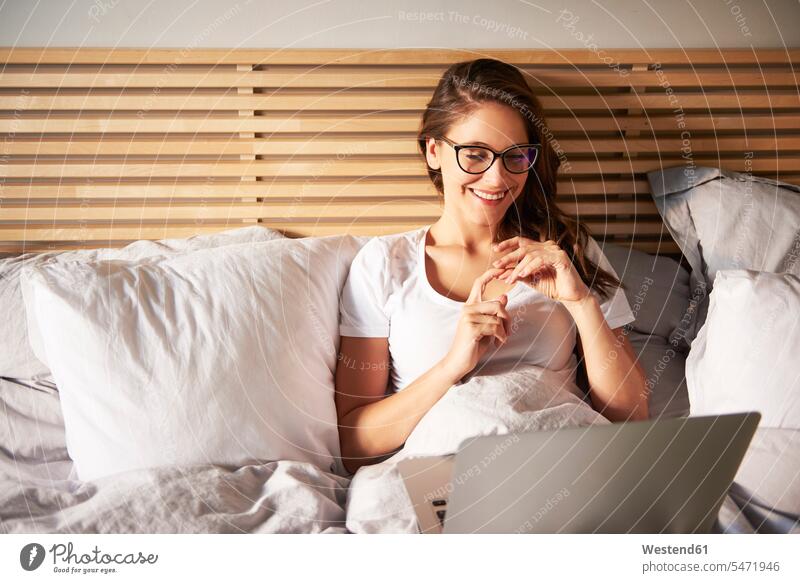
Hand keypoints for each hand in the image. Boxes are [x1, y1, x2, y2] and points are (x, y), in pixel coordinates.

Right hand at [441, 268, 510, 382]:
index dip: (491, 274)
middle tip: (507, 332)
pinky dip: (501, 337)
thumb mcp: (487, 327)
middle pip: (497, 304)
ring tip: (500, 340)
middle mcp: (467, 309)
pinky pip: (496, 327)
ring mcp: (468, 317)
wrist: (458, 362)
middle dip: (507, 319)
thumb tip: (504, 296)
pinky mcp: (471, 327)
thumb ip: (494, 313)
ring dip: (505, 331)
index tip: (503, 269)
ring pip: (498, 317)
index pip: (479, 283)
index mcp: (470, 306)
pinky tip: (497, 344)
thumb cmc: (473, 345)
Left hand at [491, 236, 590, 305]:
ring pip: (530, 255)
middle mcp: (547, 246)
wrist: (570, 296)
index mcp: (540, 248)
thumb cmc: (552, 286)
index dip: (507, 243)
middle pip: (523, 248)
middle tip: (497, 265)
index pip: (521, 241)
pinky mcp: (560, 257)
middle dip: (508, 257)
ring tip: (510, 278)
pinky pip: (541, 259)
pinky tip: (523, 275)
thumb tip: (499, 272)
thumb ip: (517, 274)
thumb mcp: (530, 279)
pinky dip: (530, 267)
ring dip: (518, 267)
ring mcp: (555, 250)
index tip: (494, 248)